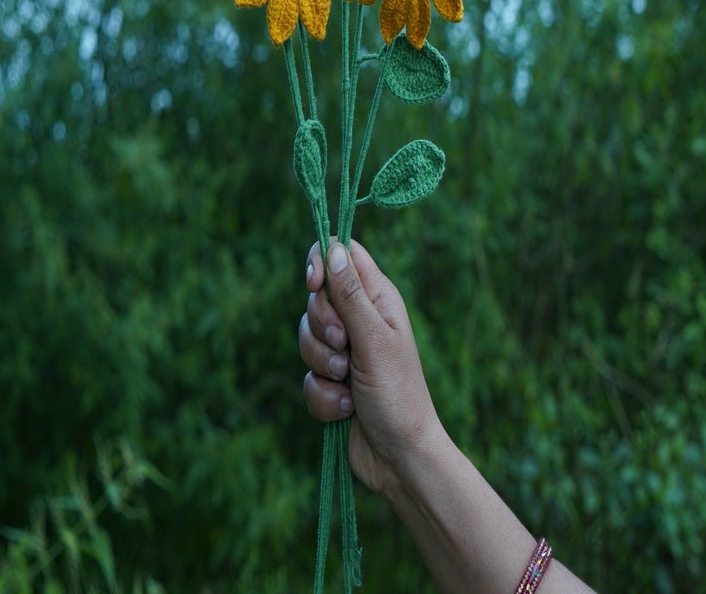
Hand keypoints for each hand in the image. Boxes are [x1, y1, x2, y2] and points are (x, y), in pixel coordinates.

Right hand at [299, 238, 443, 500]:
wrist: (399, 457)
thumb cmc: (398, 394)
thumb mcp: (374, 340)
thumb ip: (350, 295)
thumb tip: (333, 247)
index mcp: (378, 298)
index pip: (343, 254)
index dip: (321, 261)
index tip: (313, 284)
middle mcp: (360, 320)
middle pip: (316, 298)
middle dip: (322, 327)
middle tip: (345, 347)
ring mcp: (344, 352)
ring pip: (306, 339)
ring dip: (322, 366)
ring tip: (347, 382)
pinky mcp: (331, 384)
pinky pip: (306, 378)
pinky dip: (322, 396)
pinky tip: (346, 409)